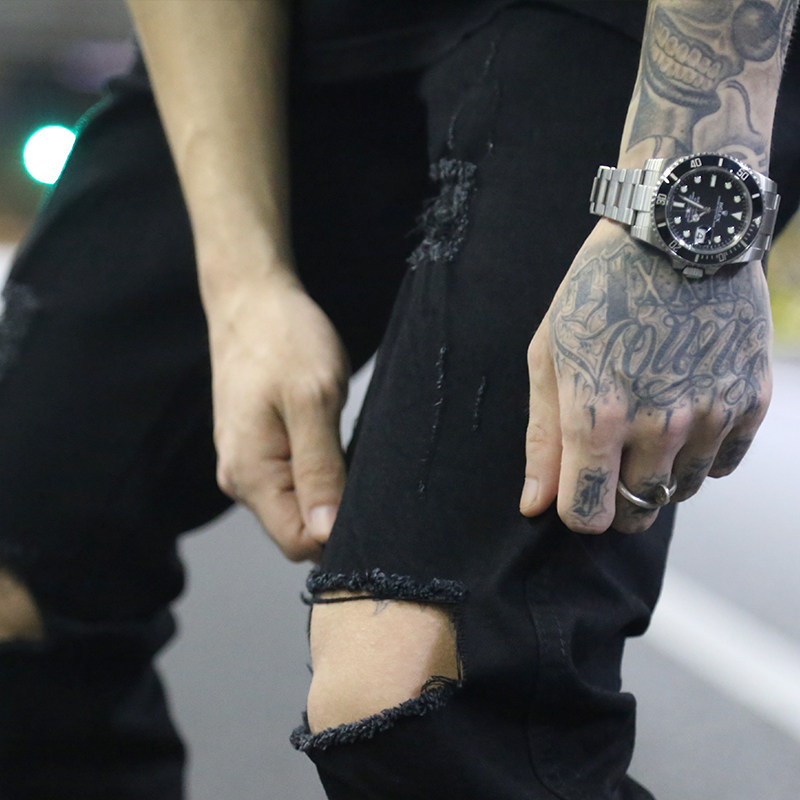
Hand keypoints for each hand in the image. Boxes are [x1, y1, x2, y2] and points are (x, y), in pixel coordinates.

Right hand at [207, 271, 349, 560]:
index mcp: (250, 474)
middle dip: (337, 514)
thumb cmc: (284, 339)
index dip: (339, 535)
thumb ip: (319, 470)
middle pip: (298, 529)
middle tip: (372, 472)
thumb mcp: (313, 401)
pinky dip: (321, 472)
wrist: (252, 300)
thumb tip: (326, 534)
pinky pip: (292, 480)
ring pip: (297, 505)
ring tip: (354, 450)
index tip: (374, 504)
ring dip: (331, 490)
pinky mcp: (258, 448)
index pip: (298, 543)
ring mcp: (248, 463)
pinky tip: (339, 444)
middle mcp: (242, 478)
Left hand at [520, 220, 771, 533]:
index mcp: (598, 414)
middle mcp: (660, 423)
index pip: (588, 514)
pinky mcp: (751, 399)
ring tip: (646, 426)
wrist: (677, 233)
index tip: (576, 491)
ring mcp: (712, 413)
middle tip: (610, 466)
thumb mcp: (550, 356)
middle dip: (617, 502)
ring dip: (658, 476)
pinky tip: (684, 414)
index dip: (576, 511)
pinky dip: (700, 454)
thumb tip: (535, 505)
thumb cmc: (598, 293)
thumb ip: (542, 438)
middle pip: (637, 512)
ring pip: (681, 490)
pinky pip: (723, 465)